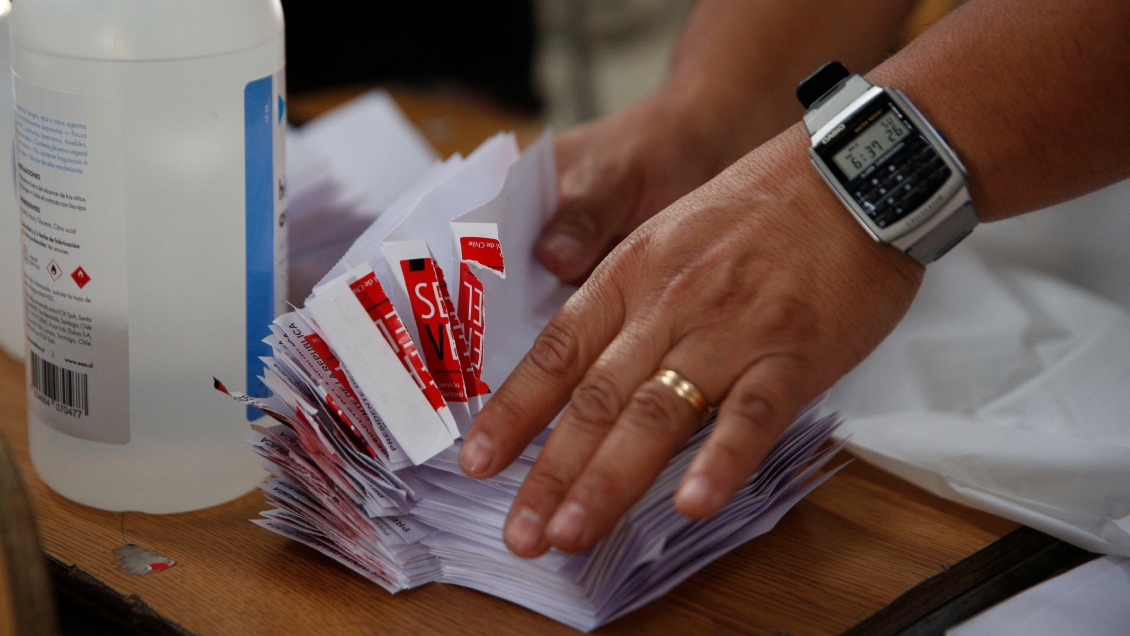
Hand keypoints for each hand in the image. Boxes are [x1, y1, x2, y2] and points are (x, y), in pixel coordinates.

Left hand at [459, 125, 923, 556]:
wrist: (849, 175)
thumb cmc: (757, 210)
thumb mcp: (669, 238)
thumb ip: (627, 303)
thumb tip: (584, 374)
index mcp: (630, 275)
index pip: (555, 353)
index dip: (513, 413)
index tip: (476, 464)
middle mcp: (667, 305)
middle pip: (595, 398)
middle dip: (550, 472)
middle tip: (521, 534)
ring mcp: (729, 330)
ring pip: (658, 413)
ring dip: (611, 479)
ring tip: (574, 534)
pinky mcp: (793, 352)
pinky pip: (752, 414)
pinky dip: (720, 461)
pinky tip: (692, 505)